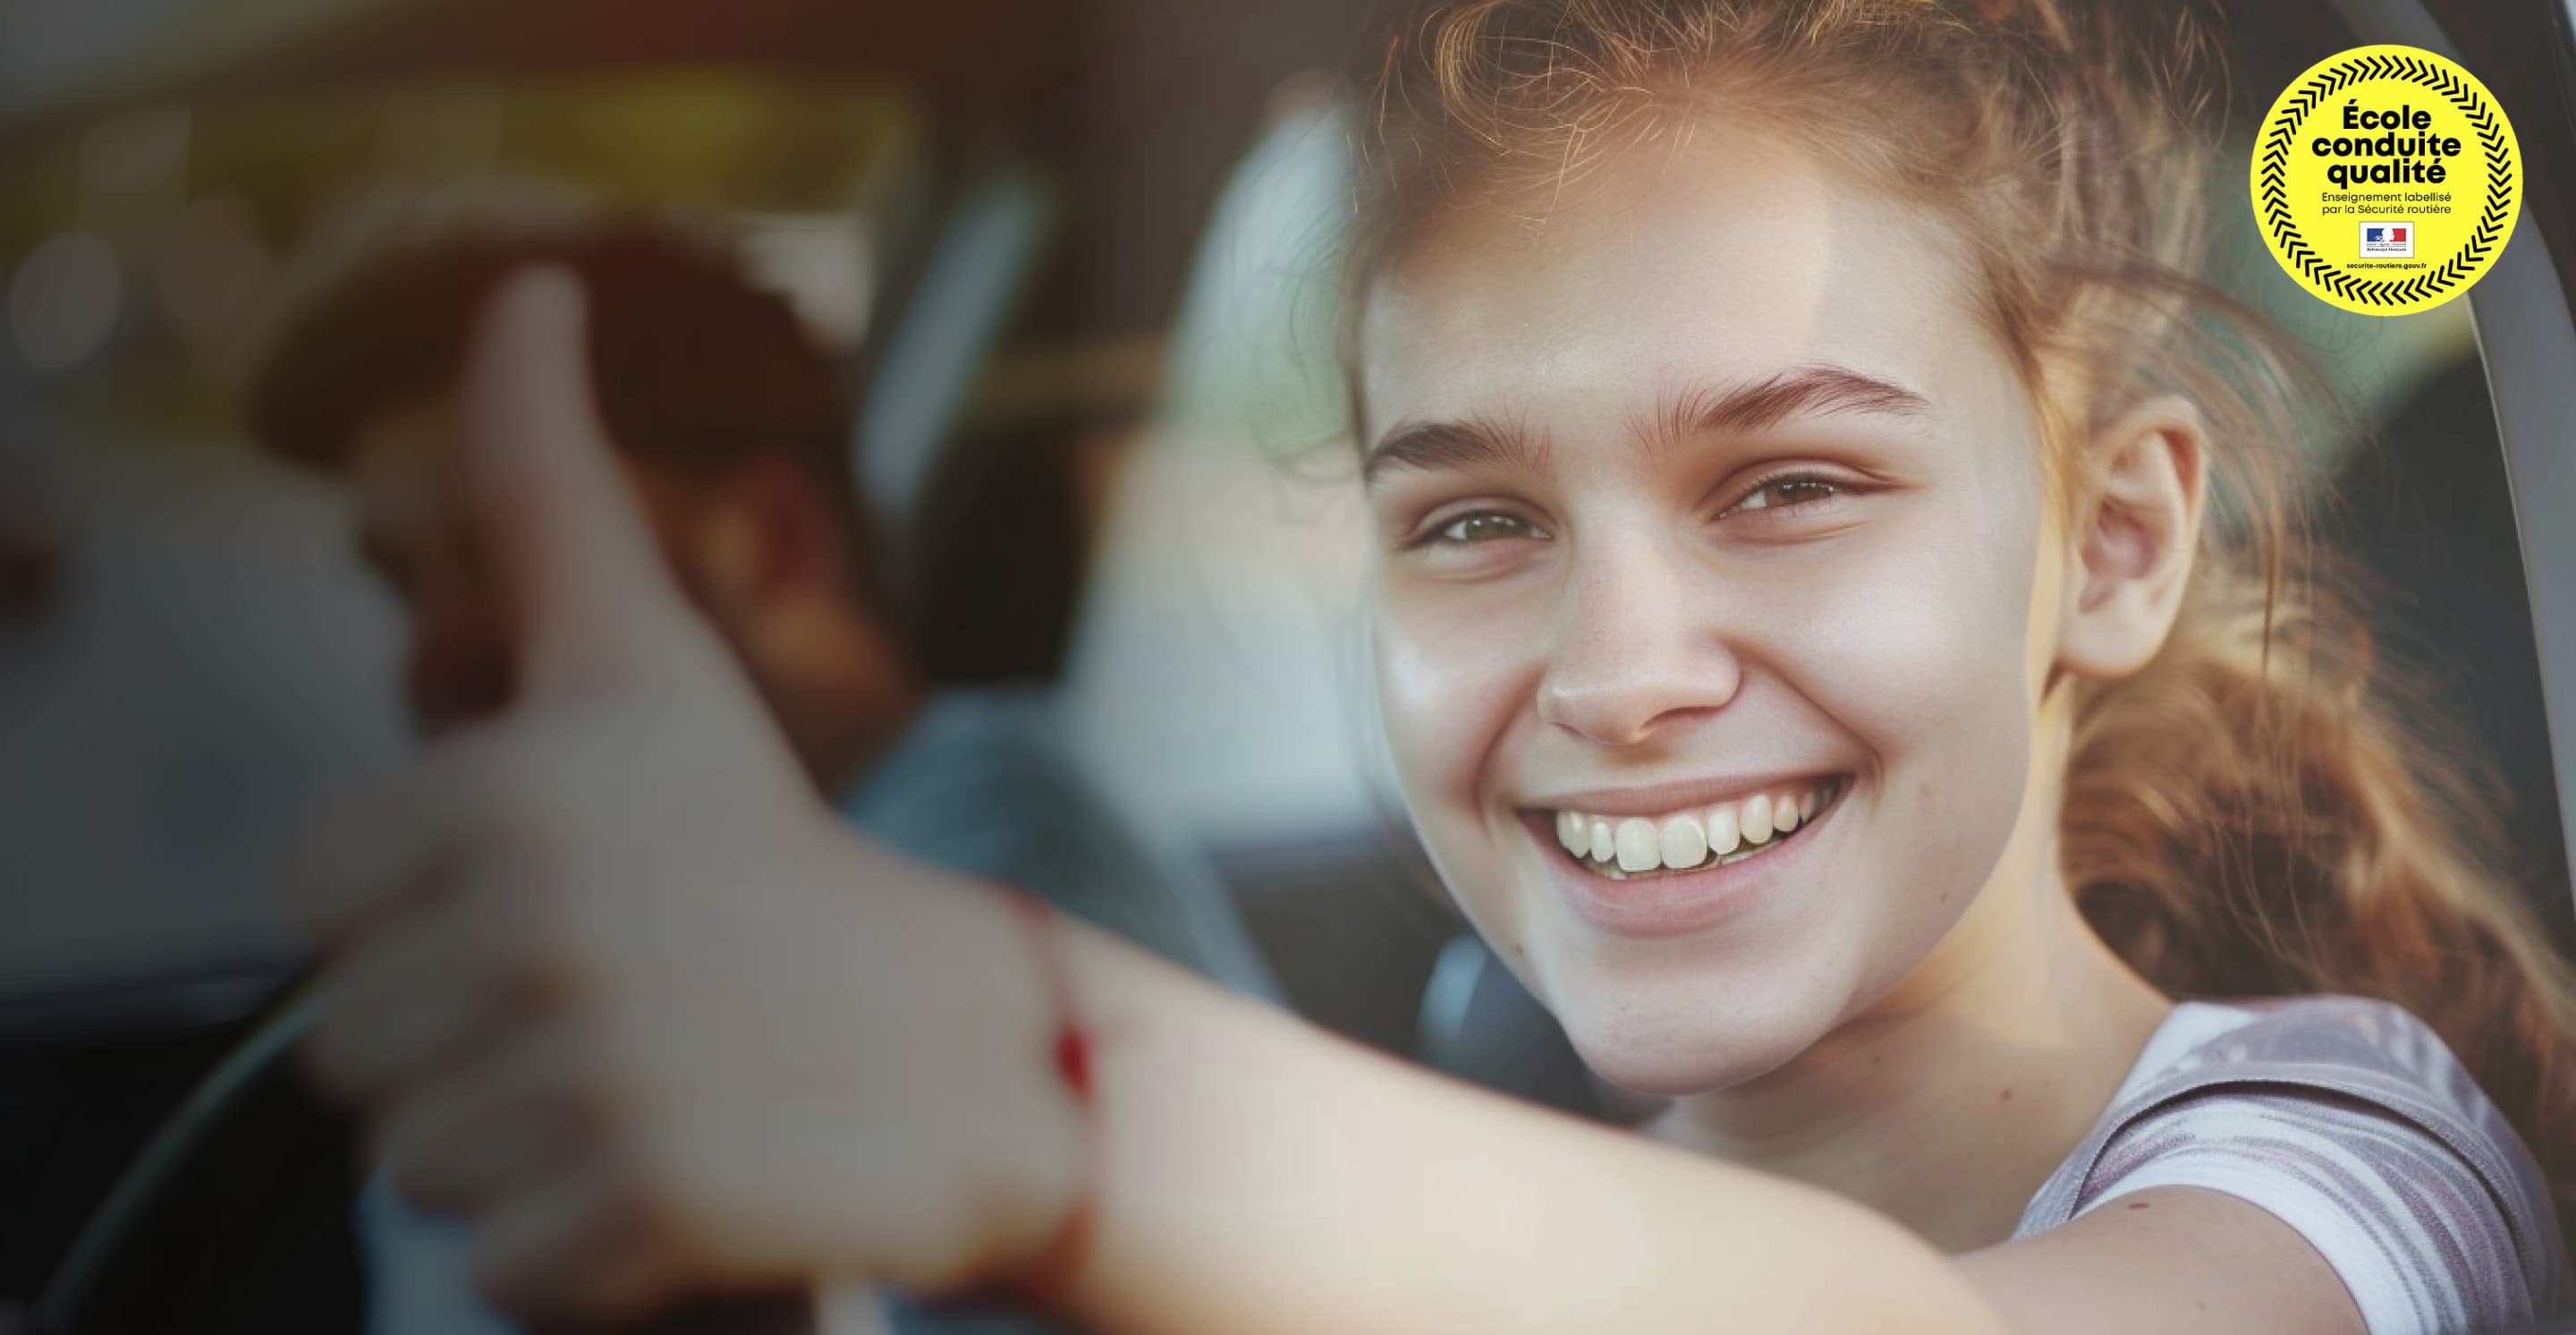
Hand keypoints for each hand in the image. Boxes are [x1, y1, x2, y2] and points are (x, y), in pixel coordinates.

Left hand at [282, 271, 1083, 1327]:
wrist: (980, 1052)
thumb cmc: (776, 856)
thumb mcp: (649, 663)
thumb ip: (548, 490)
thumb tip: (526, 289)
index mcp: (508, 788)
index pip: (315, 905)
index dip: (426, 918)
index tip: (564, 902)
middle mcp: (538, 923)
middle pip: (352, 1050)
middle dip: (472, 1042)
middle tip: (628, 1002)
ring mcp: (591, 1074)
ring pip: (414, 1166)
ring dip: (525, 1146)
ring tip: (663, 1081)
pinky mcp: (640, 1212)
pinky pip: (503, 1269)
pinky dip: (586, 1253)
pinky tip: (693, 1173)